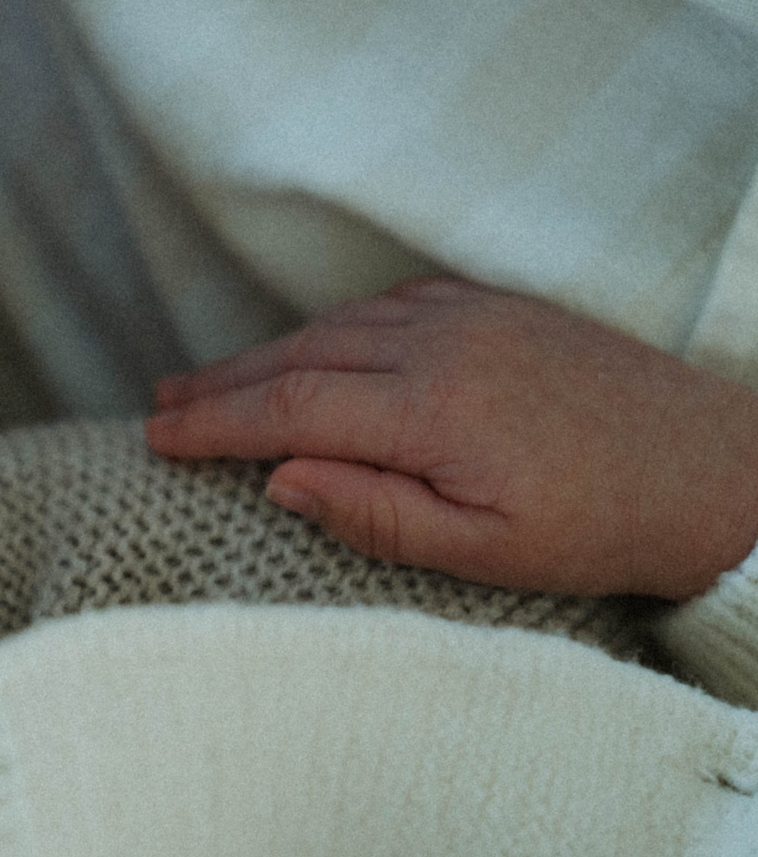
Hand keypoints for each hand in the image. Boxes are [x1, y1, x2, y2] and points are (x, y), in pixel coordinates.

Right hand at [144, 278, 757, 598]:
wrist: (721, 471)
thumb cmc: (605, 526)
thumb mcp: (485, 552)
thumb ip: (373, 513)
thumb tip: (280, 477)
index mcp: (434, 409)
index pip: (289, 406)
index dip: (214, 422)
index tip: (156, 438)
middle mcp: (443, 344)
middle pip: (299, 354)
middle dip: (222, 382)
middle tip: (159, 406)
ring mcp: (472, 315)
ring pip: (338, 324)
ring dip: (267, 353)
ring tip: (211, 382)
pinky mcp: (499, 306)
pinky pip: (388, 304)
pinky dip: (330, 327)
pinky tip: (306, 348)